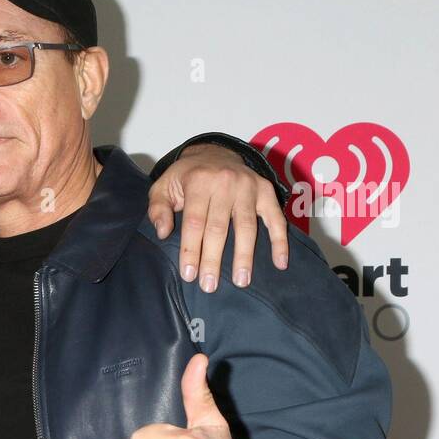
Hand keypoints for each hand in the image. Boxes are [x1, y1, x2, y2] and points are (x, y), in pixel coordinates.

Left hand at [147, 143, 288, 291]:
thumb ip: (158, 208)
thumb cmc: (187, 177)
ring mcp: (249, 186)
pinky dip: (280, 241)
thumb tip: (163, 233)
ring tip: (241, 281)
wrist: (215, 152)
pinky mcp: (266, 190)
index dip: (191, 250)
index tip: (189, 275)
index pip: (194, 221)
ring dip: (244, 256)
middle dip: (214, 259)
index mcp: (199, 182)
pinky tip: (280, 263)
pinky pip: (276, 218)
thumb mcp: (164, 186)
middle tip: (210, 286)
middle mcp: (226, 182)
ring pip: (247, 226)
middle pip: (219, 227)